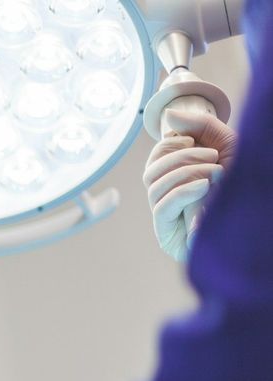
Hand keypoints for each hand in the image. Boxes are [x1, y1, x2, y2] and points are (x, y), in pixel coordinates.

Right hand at [143, 109, 238, 260]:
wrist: (262, 215)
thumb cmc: (249, 183)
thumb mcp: (227, 145)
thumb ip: (200, 126)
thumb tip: (168, 115)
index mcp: (181, 177)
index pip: (155, 159)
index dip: (167, 145)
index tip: (192, 141)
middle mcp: (171, 197)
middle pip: (150, 172)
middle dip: (179, 158)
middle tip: (213, 157)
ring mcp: (169, 218)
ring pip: (154, 187)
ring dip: (185, 172)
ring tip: (217, 173)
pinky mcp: (169, 235)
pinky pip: (161, 207)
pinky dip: (181, 191)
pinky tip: (204, 187)